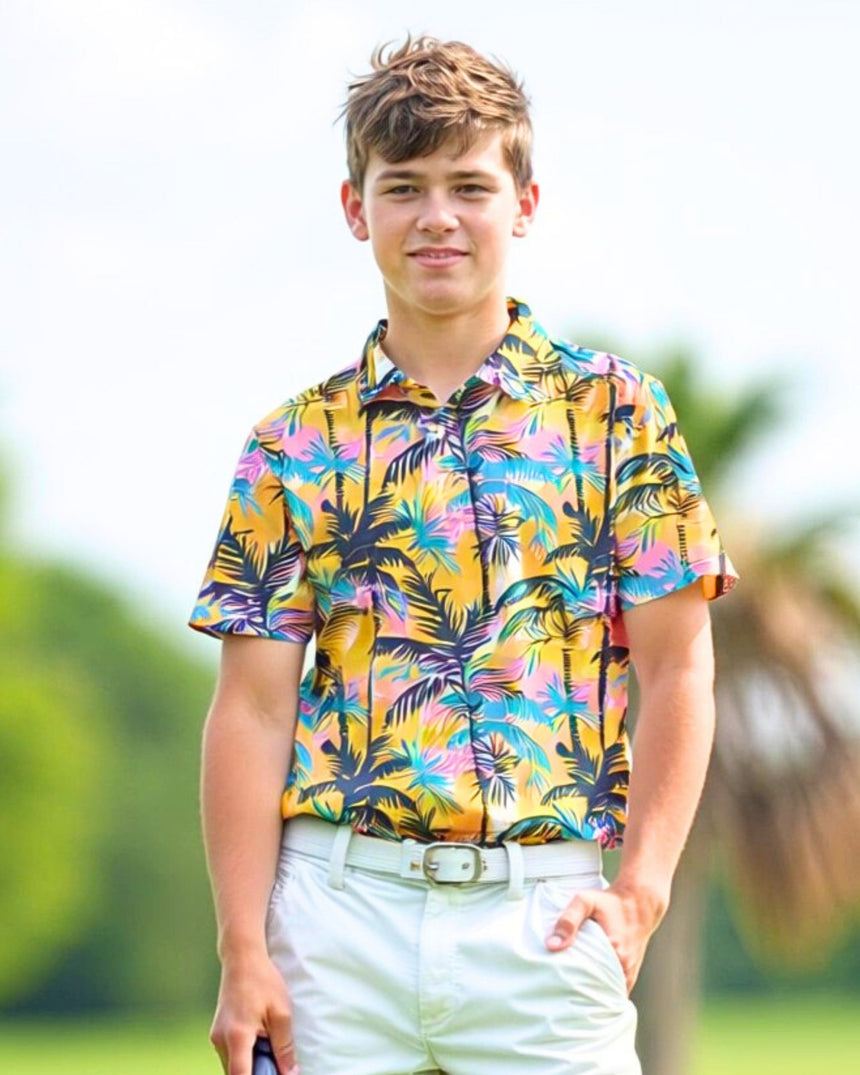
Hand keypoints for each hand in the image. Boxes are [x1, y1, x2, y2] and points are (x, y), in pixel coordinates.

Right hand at [210, 950, 298, 1074]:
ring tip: (269, 1050)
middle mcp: (221, 1039)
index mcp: (237, 1036)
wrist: (242, 958)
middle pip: (236, 1073)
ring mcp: (216, 1036)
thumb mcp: (281, 1013)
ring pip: (232, 1065)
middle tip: (277, 1066)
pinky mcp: (217, 1032)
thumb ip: (285, 1046)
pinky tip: (259, 1044)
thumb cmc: (263, 981)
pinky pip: (230, 1054)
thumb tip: (291, 1074)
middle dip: (256, 1074)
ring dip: (249, 1066)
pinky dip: (244, 1056)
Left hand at [545, 882, 666, 993]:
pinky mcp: (630, 973)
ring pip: (608, 993)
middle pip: (597, 990)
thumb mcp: (585, 901)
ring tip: (570, 995)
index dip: (571, 988)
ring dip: (592, 994)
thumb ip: (568, 920)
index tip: (555, 988)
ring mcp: (629, 972)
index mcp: (614, 952)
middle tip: (559, 994)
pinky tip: (587, 990)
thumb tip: (552, 946)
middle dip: (579, 994)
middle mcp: (624, 967)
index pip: (588, 982)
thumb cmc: (609, 901)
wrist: (638, 902)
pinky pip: (616, 990)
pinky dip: (603, 992)